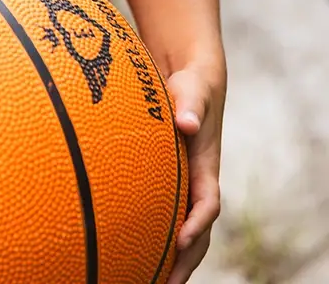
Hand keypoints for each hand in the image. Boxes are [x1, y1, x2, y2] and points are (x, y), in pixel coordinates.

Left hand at [166, 63, 225, 283]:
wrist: (192, 84)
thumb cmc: (190, 87)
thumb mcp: (192, 91)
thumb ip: (191, 104)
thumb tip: (187, 122)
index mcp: (206, 166)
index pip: (208, 203)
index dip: (197, 223)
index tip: (181, 241)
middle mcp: (198, 182)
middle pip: (199, 230)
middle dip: (186, 259)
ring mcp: (186, 185)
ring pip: (186, 231)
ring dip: (175, 259)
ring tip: (153, 282)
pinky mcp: (171, 183)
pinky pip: (168, 217)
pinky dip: (160, 240)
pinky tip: (137, 255)